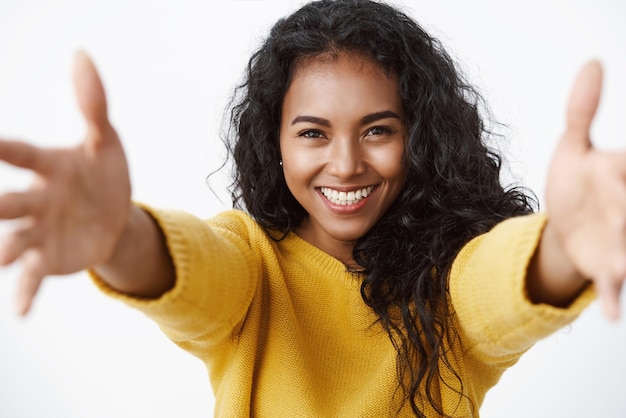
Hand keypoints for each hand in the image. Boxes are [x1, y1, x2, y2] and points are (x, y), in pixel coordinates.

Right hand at [0, 51, 130, 314]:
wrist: (115, 214)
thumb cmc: (104, 173)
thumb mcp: (105, 139)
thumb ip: (92, 103)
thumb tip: (82, 55)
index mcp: (47, 166)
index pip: (21, 153)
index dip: (2, 147)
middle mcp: (34, 199)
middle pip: (7, 201)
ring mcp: (39, 231)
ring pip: (13, 240)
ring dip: (4, 249)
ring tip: (1, 258)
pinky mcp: (48, 258)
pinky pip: (33, 277)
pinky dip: (25, 292)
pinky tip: (21, 312)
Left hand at [546, 60, 624, 319]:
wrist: (566, 220)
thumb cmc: (576, 182)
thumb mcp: (573, 146)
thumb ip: (582, 110)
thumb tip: (591, 62)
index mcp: (623, 175)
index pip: (624, 171)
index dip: (619, 176)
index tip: (606, 168)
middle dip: (624, 214)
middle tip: (617, 215)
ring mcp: (624, 242)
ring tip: (620, 271)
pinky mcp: (609, 269)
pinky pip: (615, 286)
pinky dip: (616, 301)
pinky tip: (611, 315)